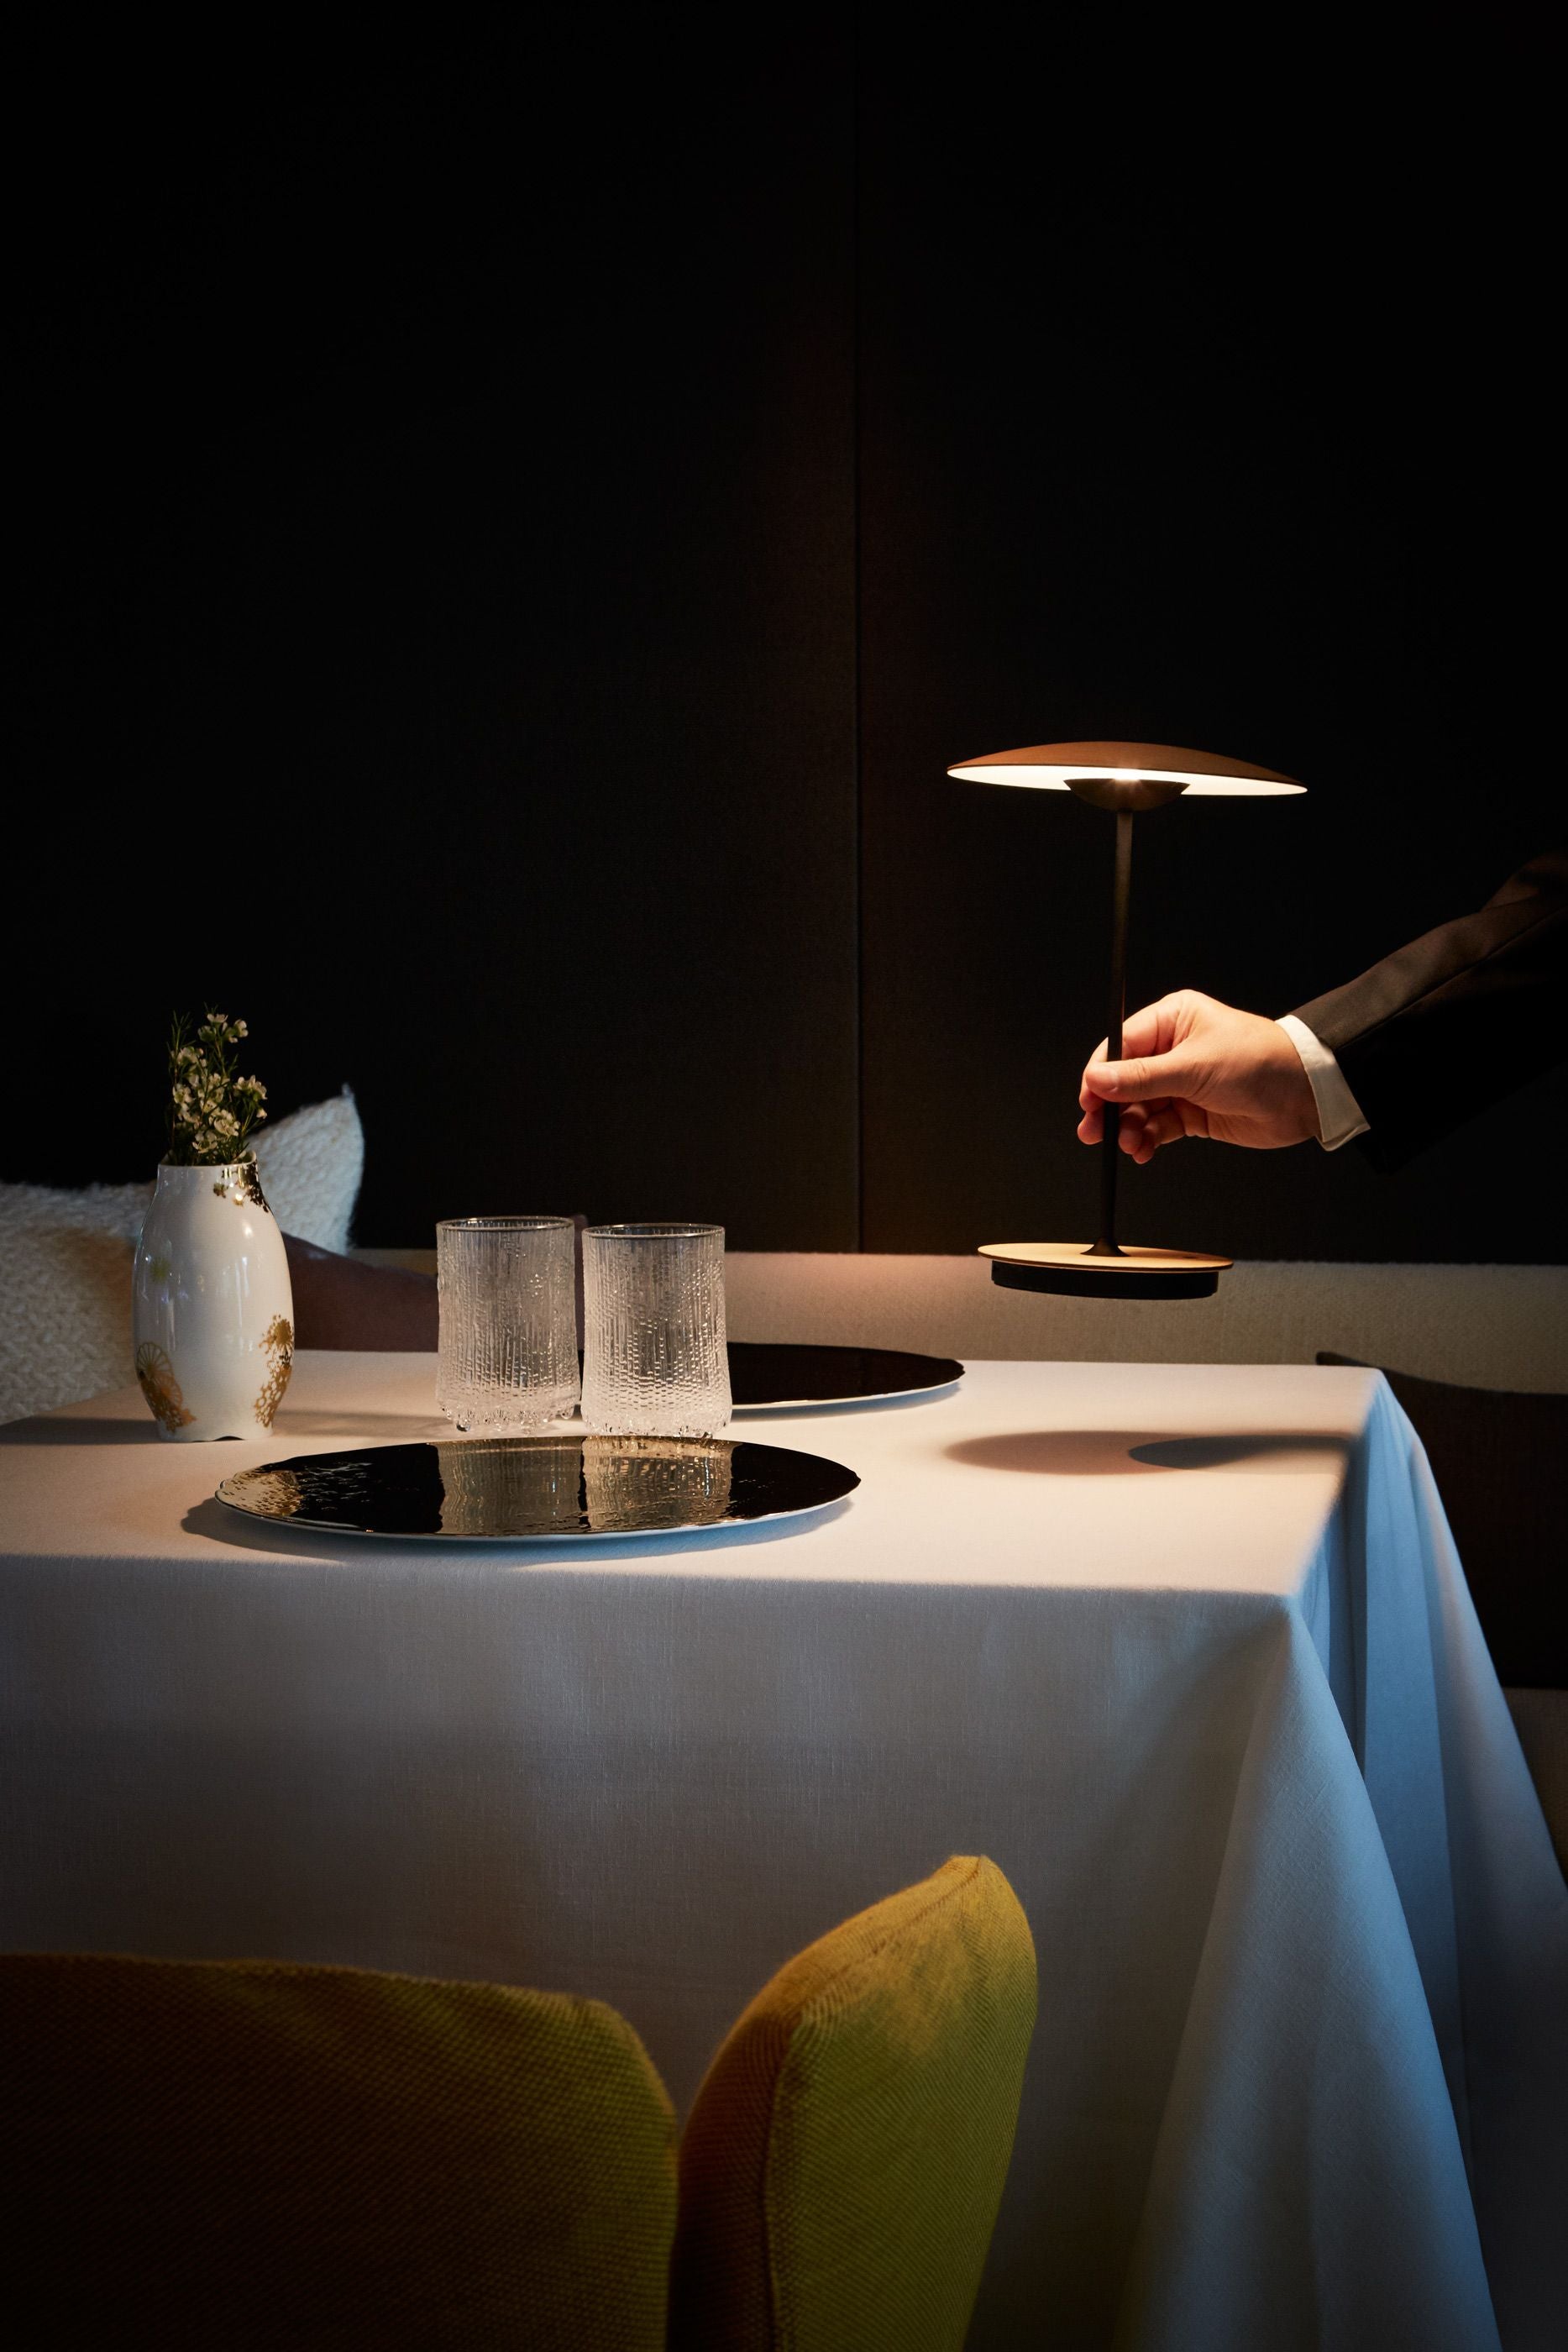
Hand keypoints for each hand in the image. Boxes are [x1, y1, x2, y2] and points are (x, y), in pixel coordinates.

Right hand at [1077, 991, 1320, 1160]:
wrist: (1305, 1095)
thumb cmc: (1261, 1062)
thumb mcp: (1193, 1067)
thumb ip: (1141, 1078)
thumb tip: (1097, 1079)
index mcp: (1173, 1020)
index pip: (1120, 1046)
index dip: (1101, 1074)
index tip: (1088, 1100)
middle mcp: (1173, 1049)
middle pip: (1125, 1080)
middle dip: (1110, 1107)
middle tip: (1094, 1130)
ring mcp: (1182, 1082)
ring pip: (1139, 1108)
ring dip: (1129, 1127)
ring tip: (1129, 1144)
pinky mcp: (1192, 1112)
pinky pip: (1158, 1126)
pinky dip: (1148, 1139)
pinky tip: (1143, 1150)